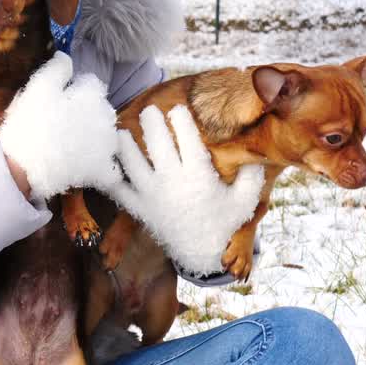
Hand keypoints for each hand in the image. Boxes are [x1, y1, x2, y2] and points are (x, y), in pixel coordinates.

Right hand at [0, 53, 121, 199]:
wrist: (26, 167)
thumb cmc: (30, 123)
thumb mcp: (38, 87)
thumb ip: (57, 68)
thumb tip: (66, 56)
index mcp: (94, 95)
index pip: (89, 84)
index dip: (71, 90)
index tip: (55, 101)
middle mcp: (107, 117)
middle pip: (98, 108)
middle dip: (84, 112)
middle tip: (58, 122)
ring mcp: (106, 145)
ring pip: (104, 133)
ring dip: (92, 135)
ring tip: (66, 143)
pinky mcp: (101, 169)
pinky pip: (107, 166)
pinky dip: (98, 164)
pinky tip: (82, 164)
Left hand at [107, 105, 264, 276]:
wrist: (202, 254)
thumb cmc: (224, 222)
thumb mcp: (245, 200)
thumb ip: (251, 175)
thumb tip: (256, 150)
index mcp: (198, 177)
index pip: (187, 139)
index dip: (181, 120)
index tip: (178, 110)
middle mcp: (173, 183)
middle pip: (157, 144)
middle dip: (152, 122)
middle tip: (150, 111)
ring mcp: (152, 196)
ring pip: (132, 163)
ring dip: (126, 144)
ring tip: (122, 132)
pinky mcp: (140, 208)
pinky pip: (119, 190)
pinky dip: (111, 176)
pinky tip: (108, 163)